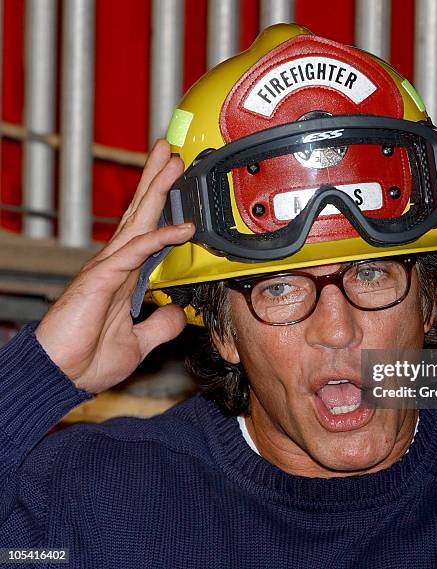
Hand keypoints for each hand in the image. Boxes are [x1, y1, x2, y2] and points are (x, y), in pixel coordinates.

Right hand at [35, 140, 194, 392]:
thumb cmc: (87, 360)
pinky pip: (135, 252)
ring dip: (157, 190)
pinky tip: (182, 227)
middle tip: (171, 153)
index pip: (147, 233)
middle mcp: (116, 265)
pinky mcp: (101, 277)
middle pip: (141, 214)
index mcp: (125, 276)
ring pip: (138, 220)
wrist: (59, 377)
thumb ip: (159, 324)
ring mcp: (107, 268)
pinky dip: (160, 237)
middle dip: (157, 182)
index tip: (178, 188)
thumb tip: (177, 313)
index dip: (162, 209)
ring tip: (170, 161)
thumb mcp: (138, 341)